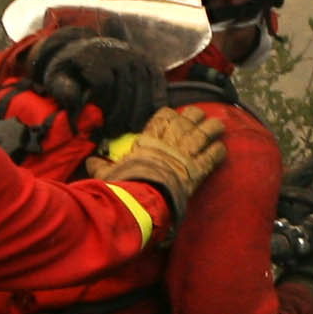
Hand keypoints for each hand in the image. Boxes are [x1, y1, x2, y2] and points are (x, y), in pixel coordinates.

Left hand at [24, 27, 166, 136]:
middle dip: (121, 114)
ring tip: (131, 129)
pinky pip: (158, 81)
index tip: (95, 121)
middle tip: (113, 133)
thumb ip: (62, 88)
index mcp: (94, 54)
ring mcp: (136, 56)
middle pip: (126, 86)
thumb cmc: (70, 70)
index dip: (101, 105)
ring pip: (144, 86)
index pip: (104, 81)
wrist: (86, 49)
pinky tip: (152, 114)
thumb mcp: (56, 77)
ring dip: (139, 111)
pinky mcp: (149, 62)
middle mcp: (119, 52)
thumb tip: (77, 101)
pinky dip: (157, 98)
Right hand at [93, 105, 226, 209]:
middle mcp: (170, 141)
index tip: (174, 116)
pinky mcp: (198, 170)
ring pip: (204, 132)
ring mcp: (186, 154)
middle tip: (200, 115)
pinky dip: (219, 152)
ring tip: (219, 125)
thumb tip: (89, 162)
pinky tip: (223, 149)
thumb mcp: (109, 174)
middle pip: (187, 119)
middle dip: (195, 115)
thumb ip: (101, 167)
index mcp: (149, 139)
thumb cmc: (125, 184)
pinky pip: (213, 156)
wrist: (143, 198)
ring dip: (213, 128)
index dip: (171, 114)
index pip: (163, 116)